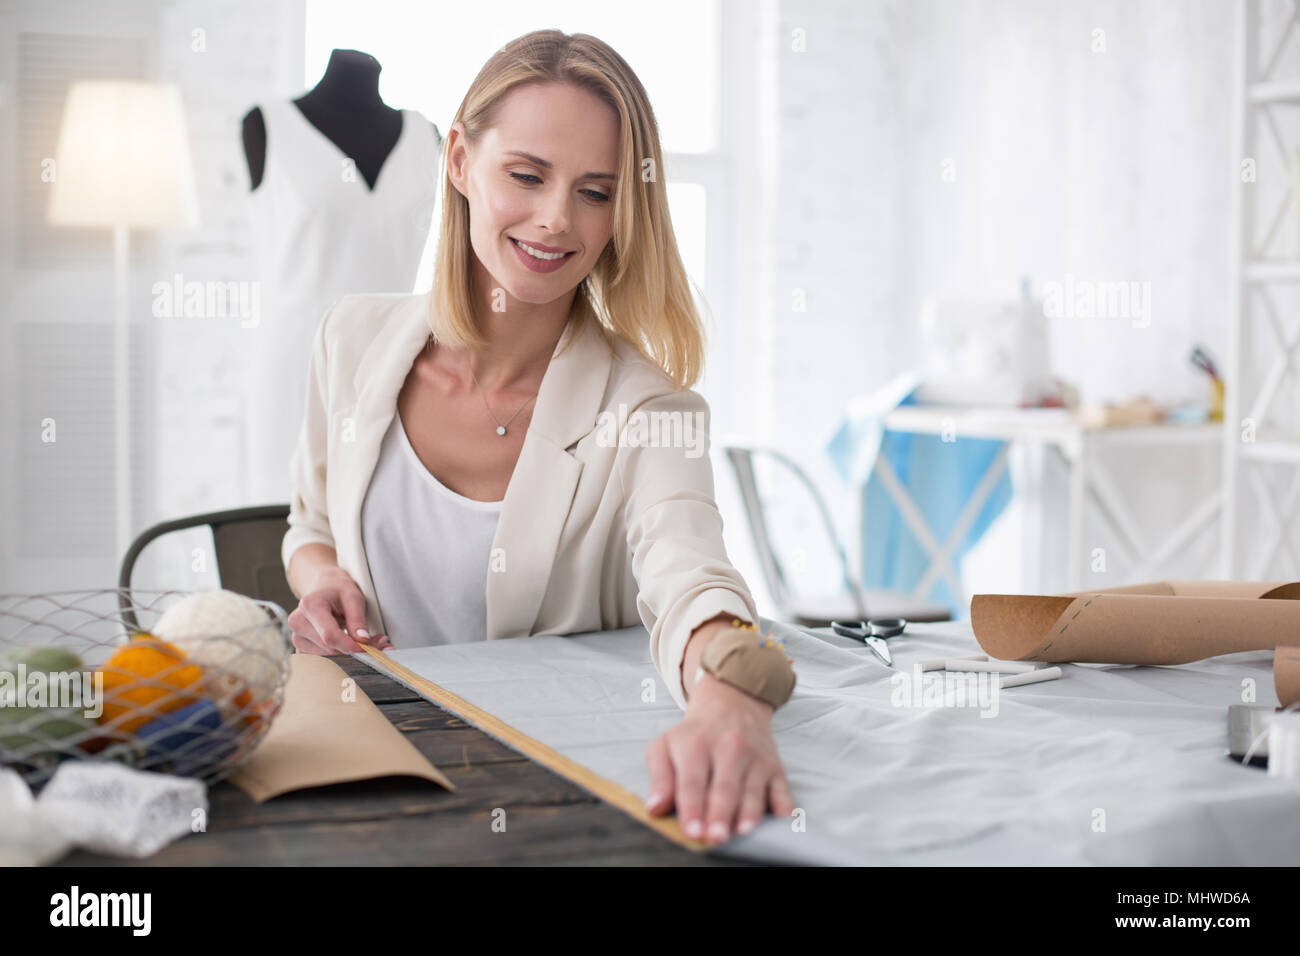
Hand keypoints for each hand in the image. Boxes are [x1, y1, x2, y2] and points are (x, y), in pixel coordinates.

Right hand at [288, 566, 391, 654]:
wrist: (323, 587)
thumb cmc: (337, 590)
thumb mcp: (353, 597)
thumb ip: (357, 619)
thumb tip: (363, 640)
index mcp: (310, 606)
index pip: (329, 635)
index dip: (351, 646)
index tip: (369, 649)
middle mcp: (298, 623)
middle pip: (329, 648)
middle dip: (355, 650)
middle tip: (377, 644)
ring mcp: (297, 637)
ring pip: (326, 657)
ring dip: (348, 655)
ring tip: (364, 642)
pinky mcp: (300, 648)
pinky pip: (321, 661)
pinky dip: (339, 657)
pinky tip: (349, 647)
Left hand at [643, 670, 793, 844]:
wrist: (731, 704)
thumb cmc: (693, 735)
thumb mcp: (665, 746)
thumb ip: (660, 778)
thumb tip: (655, 808)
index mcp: (696, 745)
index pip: (692, 781)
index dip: (692, 807)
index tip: (691, 831)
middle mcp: (728, 748)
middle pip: (724, 787)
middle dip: (720, 814)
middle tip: (715, 837)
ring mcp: (755, 758)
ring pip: (753, 790)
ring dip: (749, 812)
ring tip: (742, 831)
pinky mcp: (775, 767)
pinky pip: (782, 789)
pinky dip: (784, 805)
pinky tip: (781, 820)